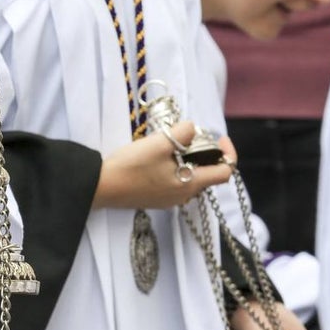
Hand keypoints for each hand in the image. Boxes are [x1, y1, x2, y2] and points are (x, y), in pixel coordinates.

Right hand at [94, 123, 235, 209]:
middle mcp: (183, 196)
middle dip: (204, 153)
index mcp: (190, 184)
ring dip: (189, 160)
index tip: (217, 138)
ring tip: (172, 144)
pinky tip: (158, 157)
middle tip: (189, 136)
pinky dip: (175, 167)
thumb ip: (183, 133)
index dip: (228, 152)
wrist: (101, 187)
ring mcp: (169, 200)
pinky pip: (176, 182)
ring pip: (191, 177)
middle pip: (208, 174)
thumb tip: (193, 130)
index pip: (225, 172)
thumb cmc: (130, 167)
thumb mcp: (159, 143)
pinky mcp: (155, 199)